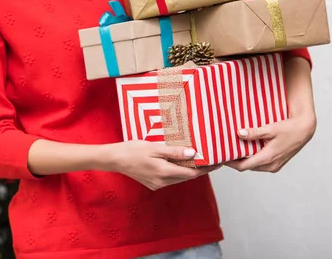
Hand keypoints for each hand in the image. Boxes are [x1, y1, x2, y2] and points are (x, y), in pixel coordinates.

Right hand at [105, 140, 221, 189]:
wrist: (115, 159)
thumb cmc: (132, 150)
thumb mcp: (155, 147)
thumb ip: (175, 151)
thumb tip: (193, 153)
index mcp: (164, 172)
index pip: (192, 172)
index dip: (206, 168)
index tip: (216, 162)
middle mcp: (162, 181)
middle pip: (187, 177)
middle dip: (200, 169)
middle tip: (212, 160)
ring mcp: (157, 184)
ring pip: (179, 178)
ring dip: (190, 171)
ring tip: (200, 160)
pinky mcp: (152, 183)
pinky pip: (171, 179)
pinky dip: (178, 172)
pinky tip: (181, 163)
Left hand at [225, 113, 315, 172]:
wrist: (305, 130)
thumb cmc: (289, 128)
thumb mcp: (270, 129)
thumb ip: (254, 133)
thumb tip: (239, 133)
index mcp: (268, 158)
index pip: (243, 166)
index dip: (230, 163)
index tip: (221, 157)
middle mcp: (271, 166)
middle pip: (247, 167)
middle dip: (235, 161)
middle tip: (225, 151)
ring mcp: (275, 166)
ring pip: (254, 166)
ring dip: (244, 160)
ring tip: (234, 150)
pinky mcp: (277, 164)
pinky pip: (261, 164)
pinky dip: (253, 159)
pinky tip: (248, 150)